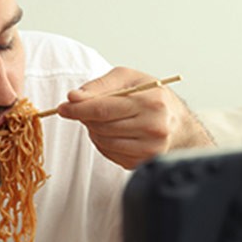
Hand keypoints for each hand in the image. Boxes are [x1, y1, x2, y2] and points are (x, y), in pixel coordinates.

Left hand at [56, 67, 212, 167]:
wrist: (179, 124)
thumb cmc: (152, 97)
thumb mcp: (129, 79)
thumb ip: (99, 86)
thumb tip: (74, 98)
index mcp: (151, 101)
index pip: (103, 108)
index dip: (78, 109)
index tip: (63, 108)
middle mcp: (154, 127)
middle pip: (101, 126)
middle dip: (86, 118)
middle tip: (85, 110)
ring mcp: (150, 148)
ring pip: (104, 142)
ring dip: (95, 131)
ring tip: (103, 120)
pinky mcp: (144, 162)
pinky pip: (110, 154)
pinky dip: (104, 143)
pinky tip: (114, 133)